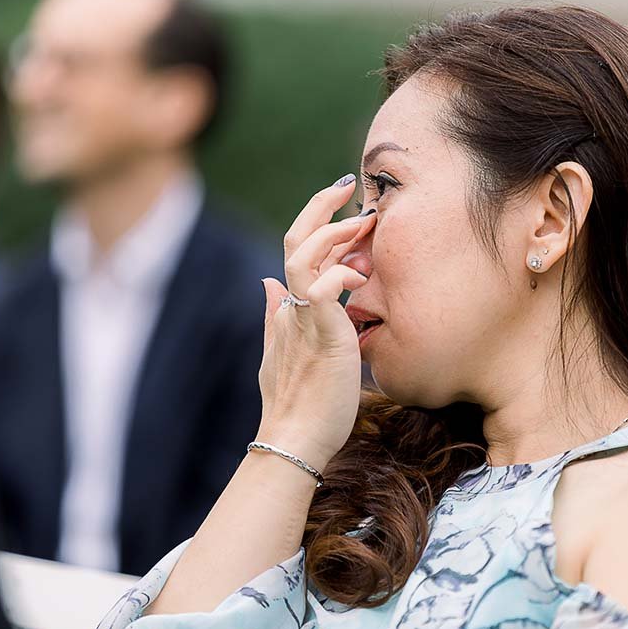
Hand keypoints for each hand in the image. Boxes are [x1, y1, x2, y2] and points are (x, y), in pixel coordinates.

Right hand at [257, 175, 376, 471]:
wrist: (294, 441)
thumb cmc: (301, 405)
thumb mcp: (285, 353)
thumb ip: (275, 316)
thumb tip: (265, 282)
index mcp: (288, 309)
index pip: (298, 251)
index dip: (320, 224)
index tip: (346, 210)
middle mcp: (290, 307)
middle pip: (294, 239)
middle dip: (320, 206)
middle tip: (348, 187)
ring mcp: (301, 318)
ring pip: (303, 254)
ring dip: (334, 231)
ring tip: (362, 223)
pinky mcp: (319, 334)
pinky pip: (321, 289)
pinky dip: (339, 274)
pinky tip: (359, 277)